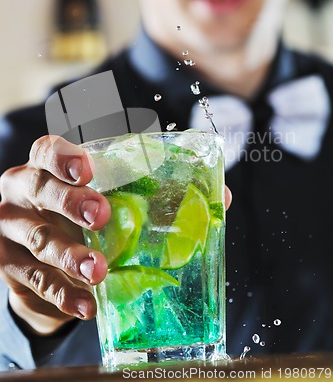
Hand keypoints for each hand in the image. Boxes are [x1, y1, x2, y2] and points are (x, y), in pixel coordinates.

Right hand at [0, 134, 232, 335]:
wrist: (47, 262)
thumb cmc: (86, 219)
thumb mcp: (112, 200)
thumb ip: (160, 194)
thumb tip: (222, 196)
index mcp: (47, 168)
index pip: (47, 151)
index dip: (65, 157)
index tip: (90, 169)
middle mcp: (23, 194)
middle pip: (40, 189)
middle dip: (70, 201)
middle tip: (102, 215)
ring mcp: (12, 232)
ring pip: (38, 239)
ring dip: (70, 256)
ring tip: (98, 271)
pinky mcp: (12, 270)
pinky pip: (35, 282)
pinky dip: (63, 295)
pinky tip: (87, 304)